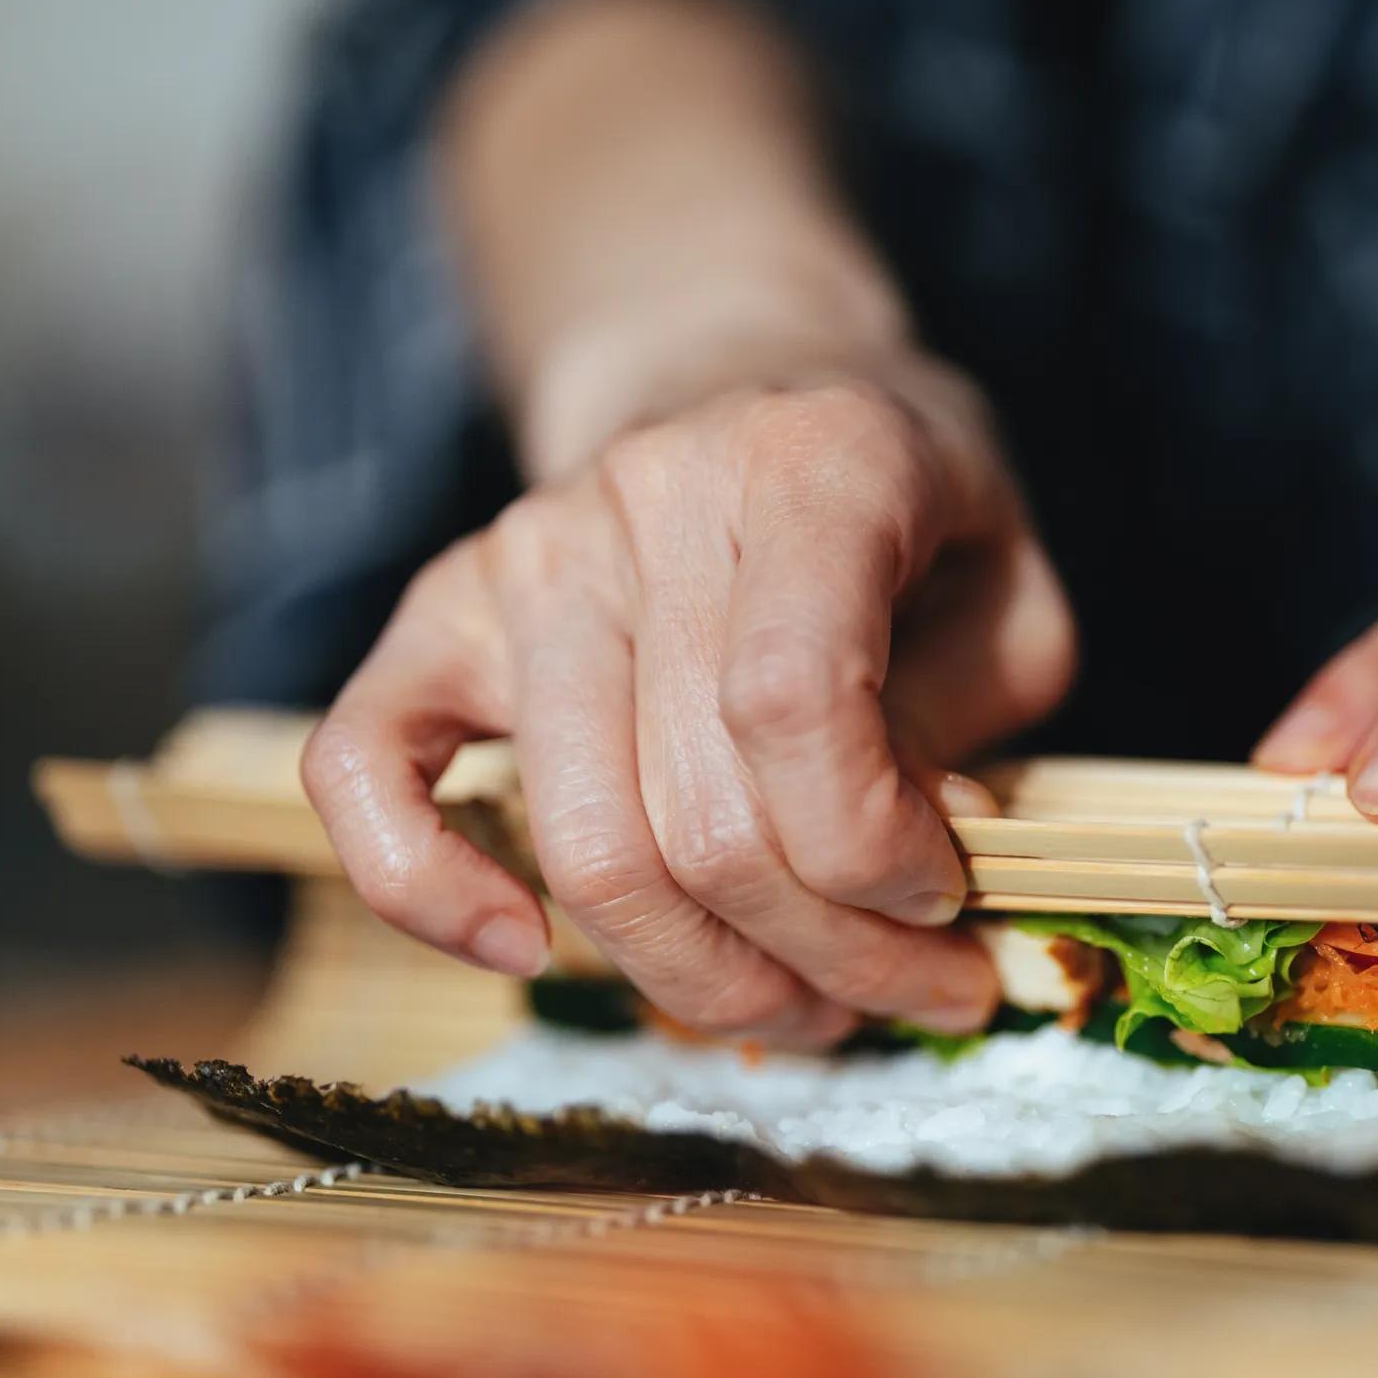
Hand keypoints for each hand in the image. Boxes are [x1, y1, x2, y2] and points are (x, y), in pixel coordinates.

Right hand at [302, 362, 1075, 1042]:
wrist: (752, 376)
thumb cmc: (903, 507)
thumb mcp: (1013, 589)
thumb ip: (978, 727)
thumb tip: (903, 876)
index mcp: (812, 462)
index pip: (792, 703)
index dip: (873, 851)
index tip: (944, 895)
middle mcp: (648, 495)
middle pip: (703, 822)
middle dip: (833, 955)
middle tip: (917, 989)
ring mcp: (527, 554)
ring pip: (587, 852)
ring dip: (708, 979)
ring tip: (813, 1002)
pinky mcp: (441, 614)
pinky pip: (365, 772)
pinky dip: (427, 894)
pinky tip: (529, 953)